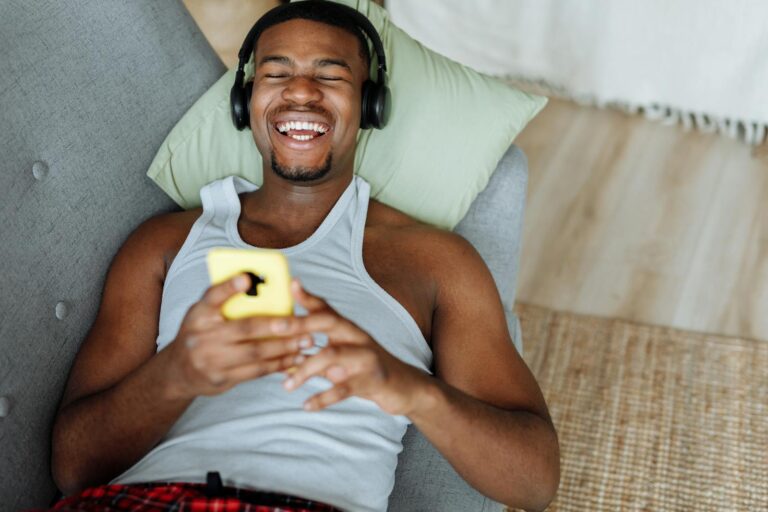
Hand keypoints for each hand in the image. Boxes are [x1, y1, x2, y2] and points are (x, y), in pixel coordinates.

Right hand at [163, 274, 313, 399]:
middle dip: (275, 325)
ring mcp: (211, 360)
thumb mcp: (204, 316)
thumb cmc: (201, 334)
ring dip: (284, 347)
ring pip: (255, 352)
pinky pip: (255, 370)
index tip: (247, 278)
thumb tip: (263, 289)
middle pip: (244, 328)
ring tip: (306, 340)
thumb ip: (227, 304)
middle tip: (300, 322)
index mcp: (199, 314)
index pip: (212, 297)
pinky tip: (295, 358)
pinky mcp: (222, 378)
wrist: (178, 372)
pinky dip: (278, 364)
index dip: (229, 287)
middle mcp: (201, 336)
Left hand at [279, 279, 432, 415]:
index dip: (308, 297)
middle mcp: (357, 338)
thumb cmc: (366, 369)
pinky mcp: (371, 380)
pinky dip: (323, 397)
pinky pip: (344, 388)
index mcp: (348, 330)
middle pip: (329, 322)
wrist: (405, 387)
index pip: (326, 309)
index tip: (291, 284)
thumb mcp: (344, 354)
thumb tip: (286, 349)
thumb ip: (319, 350)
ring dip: (306, 369)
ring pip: (333, 355)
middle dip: (301, 322)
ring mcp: (365, 357)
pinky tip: (307, 405)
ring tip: (286, 385)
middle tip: (275, 327)